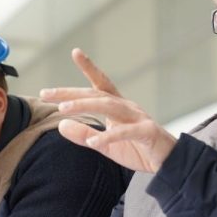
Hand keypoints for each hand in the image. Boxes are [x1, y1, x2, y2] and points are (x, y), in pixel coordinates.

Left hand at [40, 48, 176, 172]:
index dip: (89, 68)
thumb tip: (61, 124)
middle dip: (70, 94)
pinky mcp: (148, 133)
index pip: (101, 85)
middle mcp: (128, 108)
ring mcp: (139, 118)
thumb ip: (84, 135)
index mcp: (118, 107)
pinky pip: (126, 132)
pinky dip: (109, 136)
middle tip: (46, 93)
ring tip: (63, 111)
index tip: (76, 51)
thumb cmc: (139, 151)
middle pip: (97, 94)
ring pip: (109, 106)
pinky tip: (93, 143)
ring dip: (84, 106)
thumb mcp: (105, 145)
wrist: (170, 164)